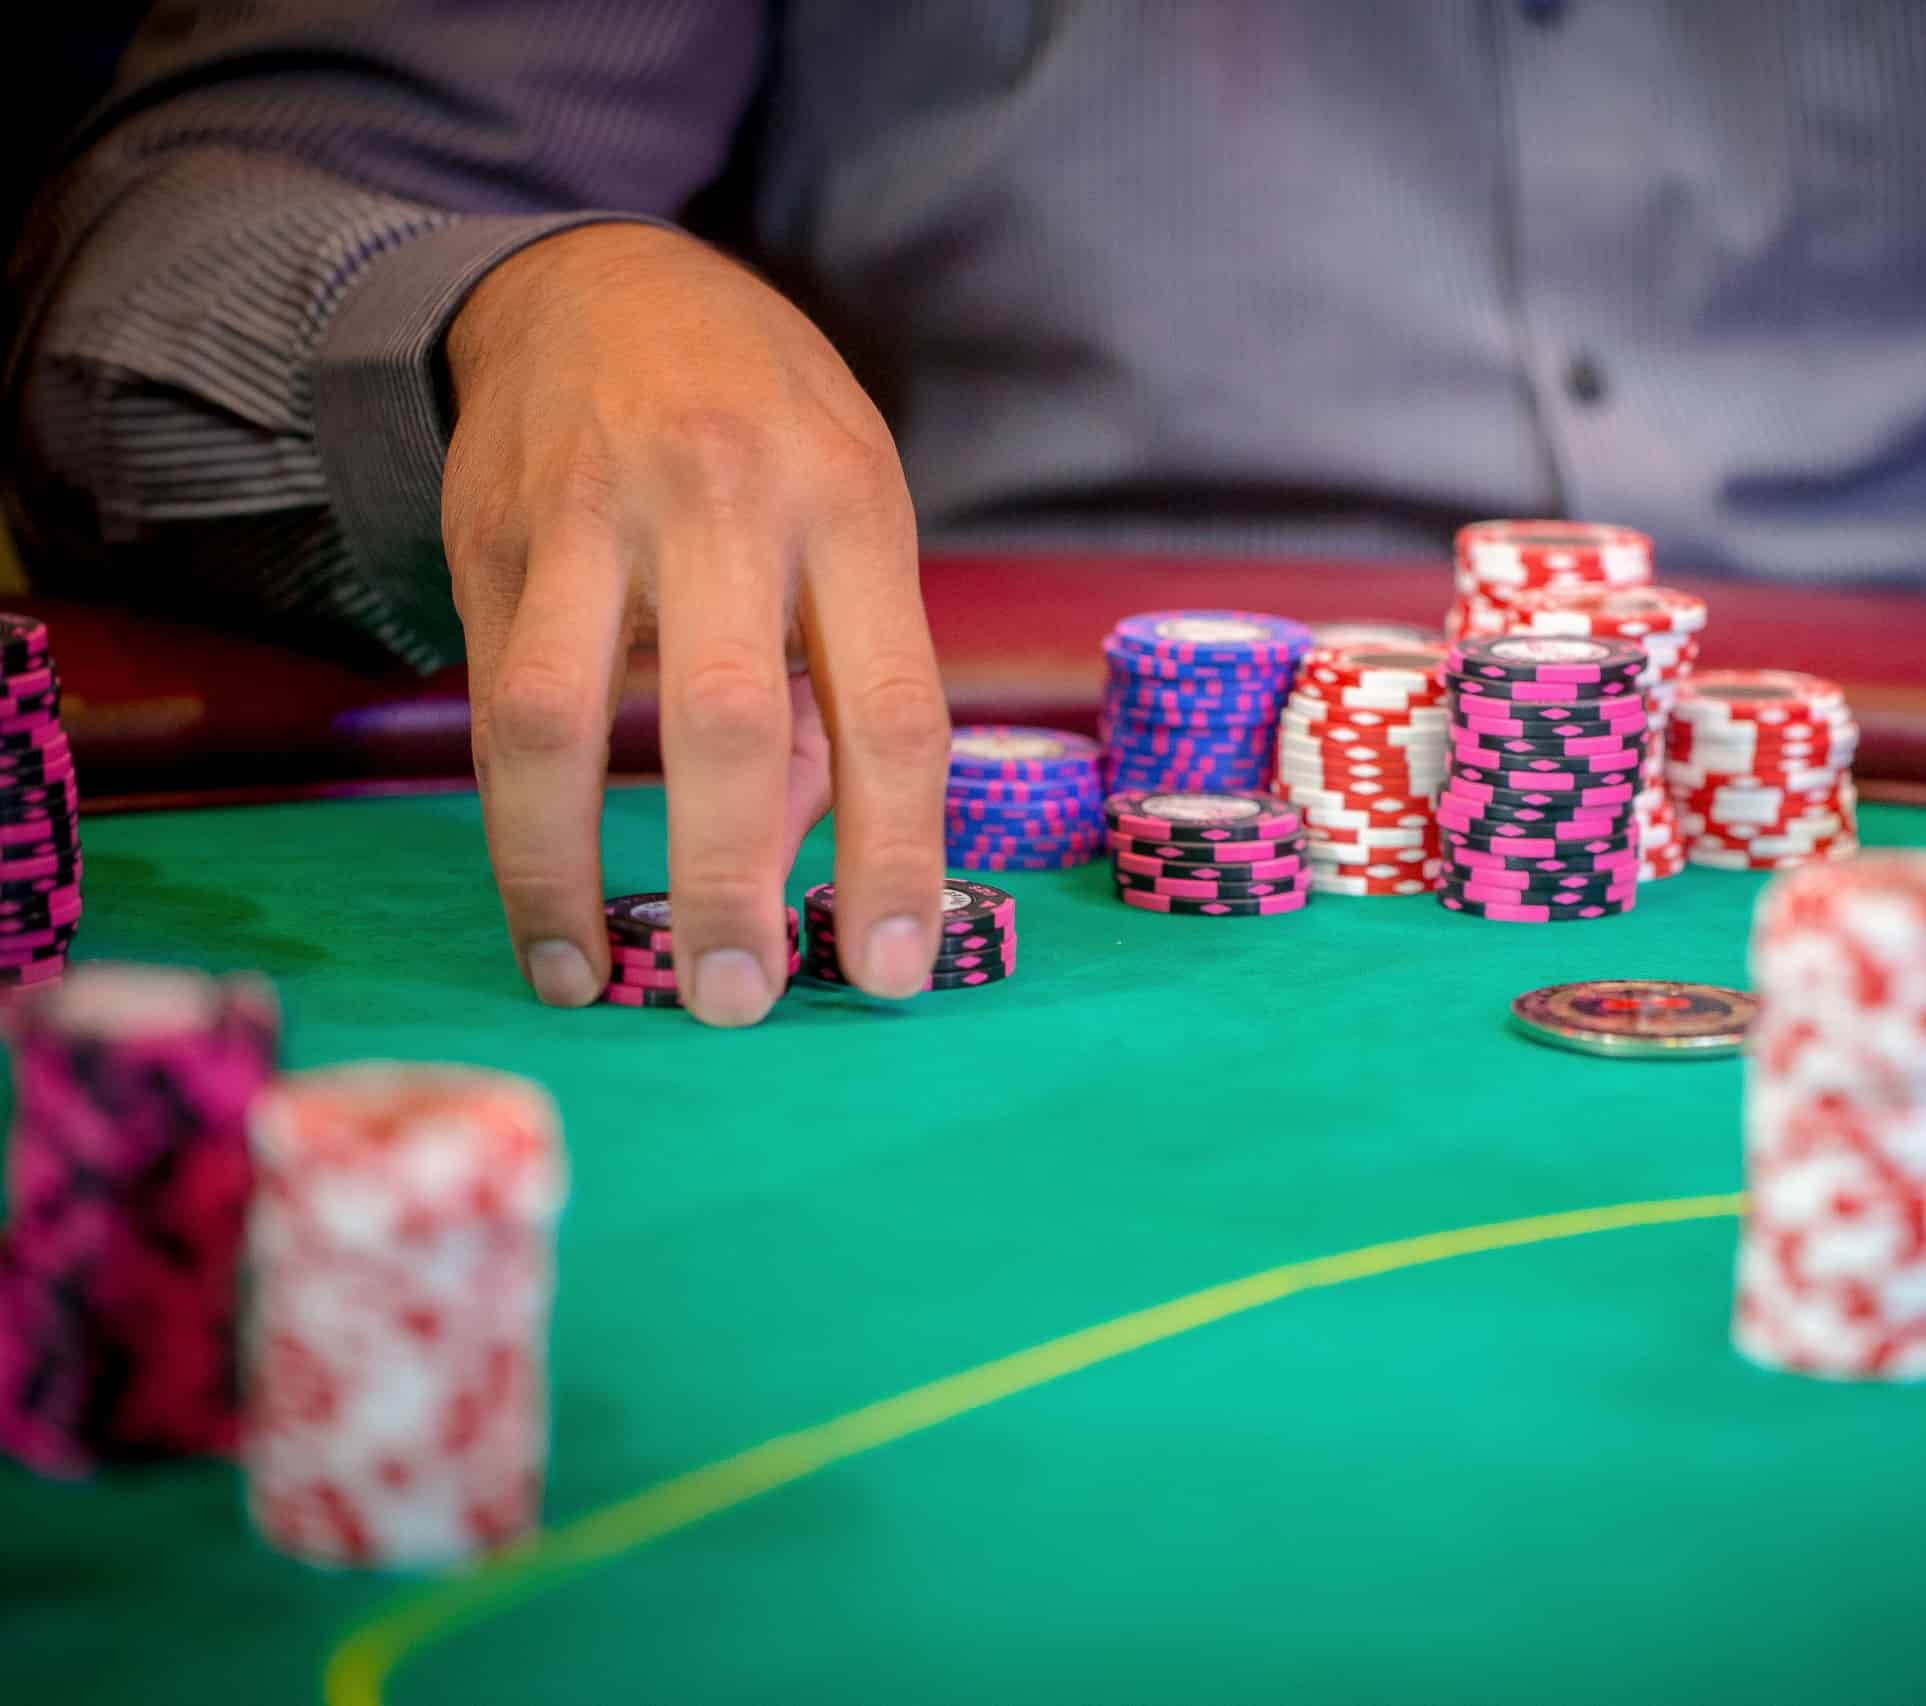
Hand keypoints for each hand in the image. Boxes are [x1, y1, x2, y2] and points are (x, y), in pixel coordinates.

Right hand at [444, 223, 948, 1021]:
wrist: (597, 284)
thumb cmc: (767, 423)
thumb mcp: (857, 508)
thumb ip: (843, 671)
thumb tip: (806, 844)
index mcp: (849, 506)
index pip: (894, 708)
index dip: (895, 853)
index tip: (889, 970)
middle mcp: (720, 506)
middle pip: (723, 719)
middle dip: (729, 880)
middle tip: (736, 1001)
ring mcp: (584, 522)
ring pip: (552, 721)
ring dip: (564, 872)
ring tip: (590, 981)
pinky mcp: (484, 546)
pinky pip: (490, 708)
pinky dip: (513, 823)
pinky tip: (544, 905)